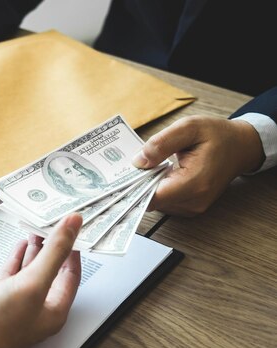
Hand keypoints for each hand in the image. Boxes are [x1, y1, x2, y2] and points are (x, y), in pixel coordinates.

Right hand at [0, 213, 82, 347]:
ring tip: (37, 230)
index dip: (73, 250)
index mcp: (54, 310)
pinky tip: (18, 246)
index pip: (71, 274)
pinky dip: (17, 259)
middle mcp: (38, 308)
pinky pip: (13, 275)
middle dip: (54, 247)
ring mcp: (17, 303)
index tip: (71, 229)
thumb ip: (55, 253)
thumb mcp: (33, 283)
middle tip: (54, 224)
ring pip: (32, 271)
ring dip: (36, 250)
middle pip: (52, 270)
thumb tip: (73, 225)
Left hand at [132, 115, 264, 215]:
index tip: (119, 180)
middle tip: (130, 168)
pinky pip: (165, 202)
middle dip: (138, 185)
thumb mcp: (189, 127)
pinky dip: (157, 189)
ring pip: (156, 203)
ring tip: (147, 168)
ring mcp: (193, 207)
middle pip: (152, 201)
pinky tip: (156, 175)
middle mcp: (194, 201)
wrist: (240, 147)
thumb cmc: (217, 135)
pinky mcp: (190, 207)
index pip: (153, 197)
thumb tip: (138, 161)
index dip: (133, 189)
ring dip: (147, 187)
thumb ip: (161, 143)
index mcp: (195, 183)